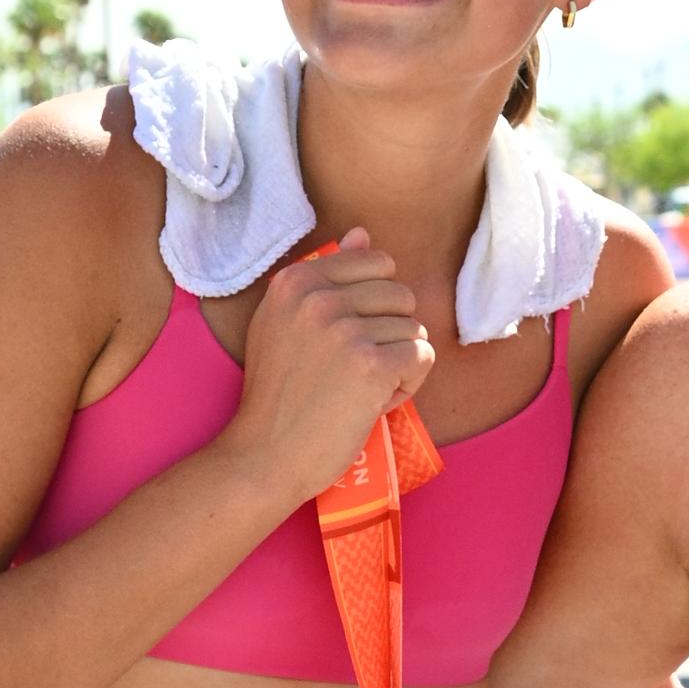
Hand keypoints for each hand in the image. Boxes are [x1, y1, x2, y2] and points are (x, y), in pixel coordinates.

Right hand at [225, 233, 435, 507]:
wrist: (265, 455)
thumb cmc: (279, 396)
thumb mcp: (286, 323)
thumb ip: (326, 276)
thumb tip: (363, 233)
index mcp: (295, 280)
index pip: (376, 262)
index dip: (375, 306)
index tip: (347, 339)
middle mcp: (318, 297)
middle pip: (400, 296)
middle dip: (390, 336)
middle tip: (354, 371)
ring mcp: (345, 329)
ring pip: (414, 329)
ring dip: (398, 364)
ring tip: (359, 389)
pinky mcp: (371, 365)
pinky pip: (422, 357)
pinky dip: (408, 384)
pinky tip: (374, 401)